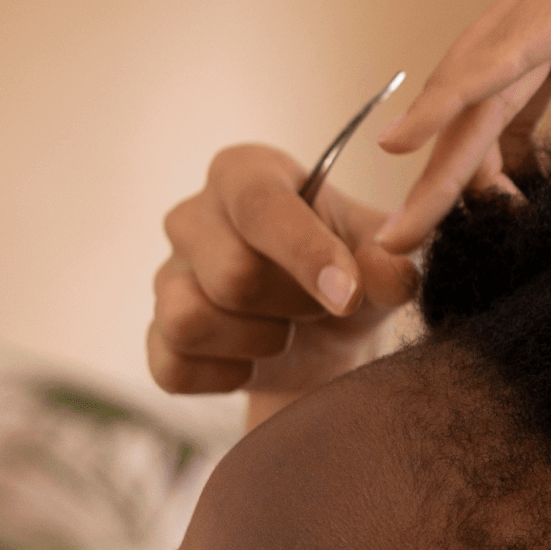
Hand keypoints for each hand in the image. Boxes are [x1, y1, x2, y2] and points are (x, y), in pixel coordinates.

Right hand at [149, 144, 417, 407]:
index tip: (348, 296)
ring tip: (286, 328)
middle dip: (292, 304)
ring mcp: (167, 276)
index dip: (305, 254)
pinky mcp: (158, 336)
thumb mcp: (381, 260)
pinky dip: (228, 376)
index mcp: (245, 173)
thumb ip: (390, 261)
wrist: (329, 338)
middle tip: (319, 304)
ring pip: (191, 320)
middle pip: (232, 275)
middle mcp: (193, 216)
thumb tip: (392, 274)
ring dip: (259, 341)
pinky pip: (173, 368)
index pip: (259, 204)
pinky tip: (254, 361)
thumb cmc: (350, 274)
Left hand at [376, 0, 550, 250]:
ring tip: (404, 218)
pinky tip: (424, 133)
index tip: (453, 231)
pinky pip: (517, 46)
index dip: (470, 170)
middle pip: (475, 97)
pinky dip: (467, 91)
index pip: (500, 105)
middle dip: (436, 174)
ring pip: (483, 78)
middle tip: (397, 242)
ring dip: (439, 151)